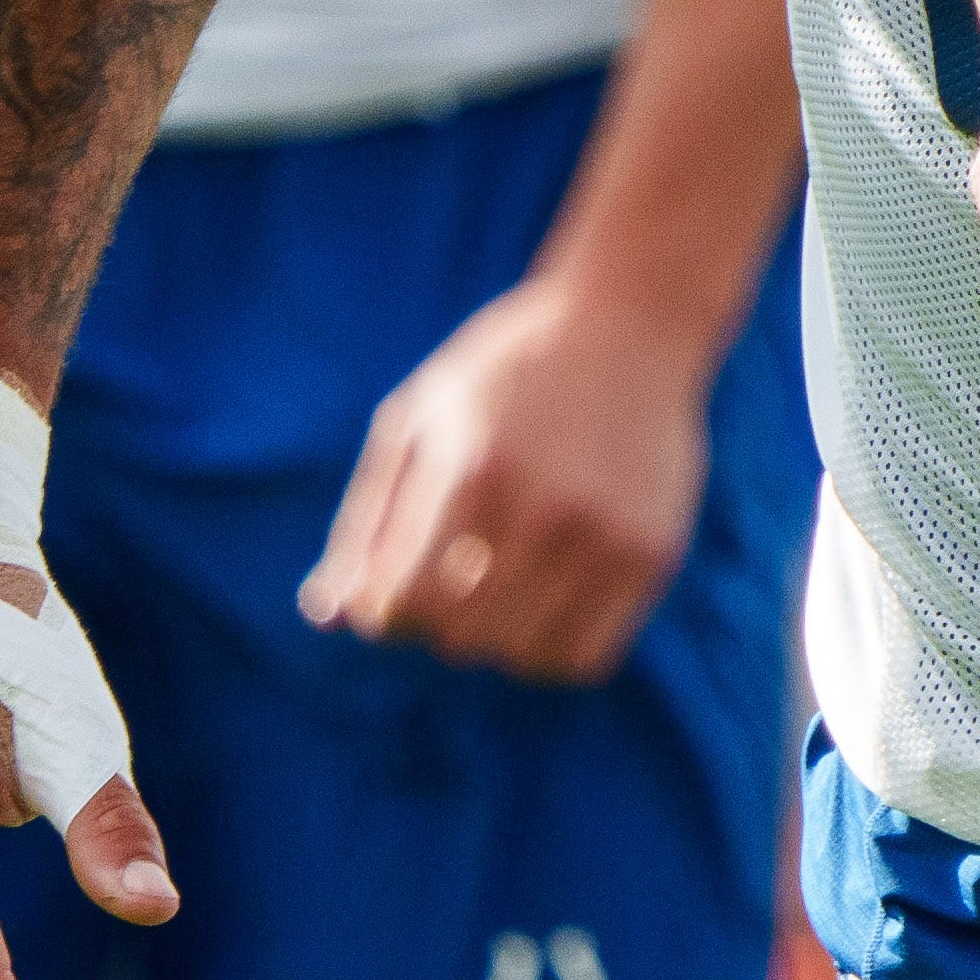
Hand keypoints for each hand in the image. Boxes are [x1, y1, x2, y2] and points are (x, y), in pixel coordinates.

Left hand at [308, 274, 709, 682]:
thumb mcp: (418, 421)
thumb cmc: (504, 373)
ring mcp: (608, 533)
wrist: (631, 321)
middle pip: (461, 638)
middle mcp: (546, 506)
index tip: (396, 586)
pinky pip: (584, 657)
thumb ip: (366, 523)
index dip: (386, 611)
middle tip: (450, 577)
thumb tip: (325, 619)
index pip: (404, 603)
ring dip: (496, 639)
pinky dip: (550, 650)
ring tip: (498, 588)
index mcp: (475, 467)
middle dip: (438, 622)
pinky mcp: (654, 553)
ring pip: (525, 658)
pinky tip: (544, 600)